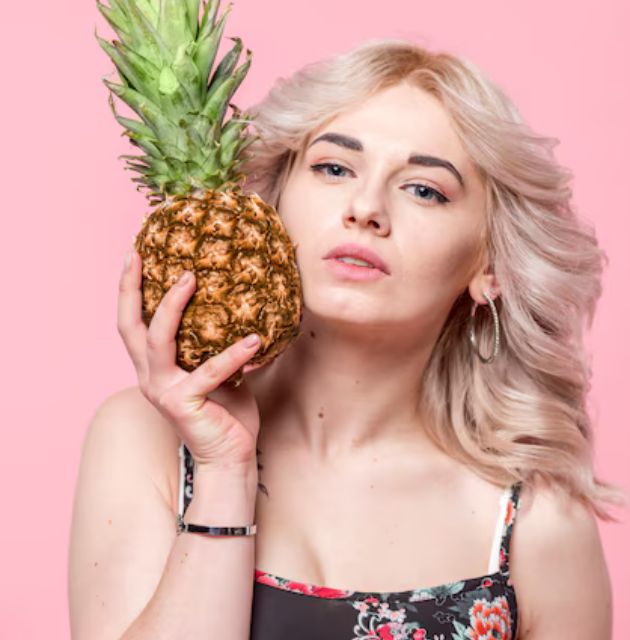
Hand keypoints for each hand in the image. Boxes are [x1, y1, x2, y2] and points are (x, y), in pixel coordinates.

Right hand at [117, 248, 262, 472]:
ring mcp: (163, 390)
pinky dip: (232, 354)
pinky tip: (254, 340)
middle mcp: (150, 376)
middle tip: (141, 254)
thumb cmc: (226, 411)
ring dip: (173, 307)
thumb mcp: (219, 369)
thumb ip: (215, 341)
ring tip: (192, 279)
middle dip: (131, 287)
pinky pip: (210, 371)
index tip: (135, 254)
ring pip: (158, 340)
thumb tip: (240, 303)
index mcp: (155, 367)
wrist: (229, 456)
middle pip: (129, 326)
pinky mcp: (183, 403)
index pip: (133, 323)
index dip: (129, 289)